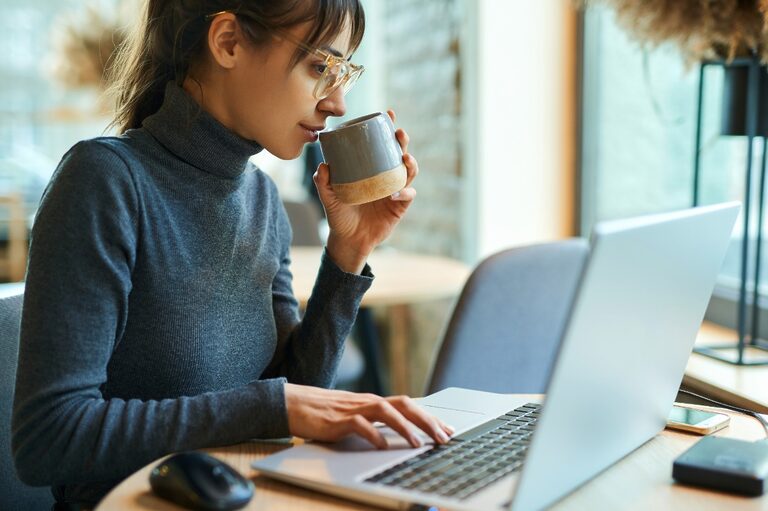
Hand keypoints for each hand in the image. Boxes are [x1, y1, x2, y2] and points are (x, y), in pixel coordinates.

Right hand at [284, 383, 453, 448]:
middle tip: (443, 438)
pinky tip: (382, 446)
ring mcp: (353, 408)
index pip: (409, 406)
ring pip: (386, 411)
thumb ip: (374, 422)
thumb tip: (398, 434)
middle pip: (404, 404)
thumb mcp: (355, 416)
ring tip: (419, 443)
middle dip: (427, 420)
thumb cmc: (324, 413)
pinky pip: (359, 424)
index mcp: (374, 402)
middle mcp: (368, 402)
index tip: (448, 430)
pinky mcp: (338, 420)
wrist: (294, 403)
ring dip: (405, 427)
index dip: (430, 417)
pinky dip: (373, 435)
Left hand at [314, 110, 418, 272]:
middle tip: (399, 133)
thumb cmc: (339, 215)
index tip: (388, 114)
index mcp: (371, 169)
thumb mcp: (328, 198)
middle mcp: (385, 177)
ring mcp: (394, 191)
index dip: (388, 129)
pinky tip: (395, 193)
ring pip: (409, 172)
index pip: (381, 145)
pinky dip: (404, 193)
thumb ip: (323, 182)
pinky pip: (407, 196)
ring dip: (410, 163)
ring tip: (404, 158)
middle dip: (402, 142)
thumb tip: (324, 165)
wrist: (348, 240)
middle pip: (399, 154)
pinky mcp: (399, 207)